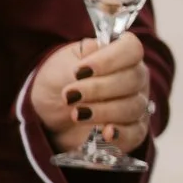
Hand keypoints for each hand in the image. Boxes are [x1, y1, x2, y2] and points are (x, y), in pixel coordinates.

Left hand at [30, 32, 150, 160]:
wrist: (46, 111)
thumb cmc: (58, 81)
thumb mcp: (61, 66)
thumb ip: (79, 62)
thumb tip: (93, 55)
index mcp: (120, 53)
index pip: (132, 49)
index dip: (109, 59)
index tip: (79, 71)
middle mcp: (134, 77)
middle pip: (133, 79)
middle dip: (98, 88)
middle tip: (69, 95)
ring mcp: (136, 104)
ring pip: (133, 107)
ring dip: (104, 111)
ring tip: (75, 114)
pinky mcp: (130, 131)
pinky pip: (136, 133)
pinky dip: (122, 134)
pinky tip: (106, 133)